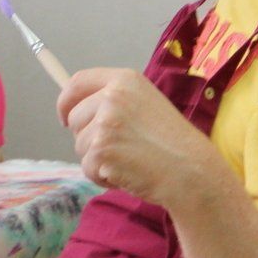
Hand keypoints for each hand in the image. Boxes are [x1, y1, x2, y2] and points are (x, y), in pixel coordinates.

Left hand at [57, 68, 224, 207]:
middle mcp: (112, 96)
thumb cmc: (172, 142)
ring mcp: (105, 123)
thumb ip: (115, 101)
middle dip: (87, 137)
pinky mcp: (101, 150)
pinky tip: (127, 173)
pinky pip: (87, 167)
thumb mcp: (145, 104)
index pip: (77, 82)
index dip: (66, 101)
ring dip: (98, 159)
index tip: (65, 116)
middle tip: (119, 148)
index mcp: (124, 80)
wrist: (191, 171)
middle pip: (74, 117)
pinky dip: (102, 176)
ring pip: (80, 145)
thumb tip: (74, 109)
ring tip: (129, 160)